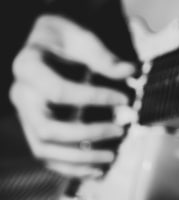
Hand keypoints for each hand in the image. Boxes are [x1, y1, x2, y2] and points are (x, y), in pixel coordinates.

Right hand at [10, 14, 135, 177]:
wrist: (47, 41)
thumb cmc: (64, 37)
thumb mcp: (82, 37)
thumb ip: (103, 56)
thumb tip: (130, 71)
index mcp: (28, 66)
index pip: (58, 91)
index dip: (93, 97)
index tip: (124, 97)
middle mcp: (21, 94)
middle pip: (47, 127)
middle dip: (86, 134)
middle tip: (119, 129)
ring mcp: (24, 114)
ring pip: (44, 148)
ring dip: (78, 158)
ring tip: (110, 157)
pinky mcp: (33, 127)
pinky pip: (46, 154)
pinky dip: (69, 166)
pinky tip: (96, 168)